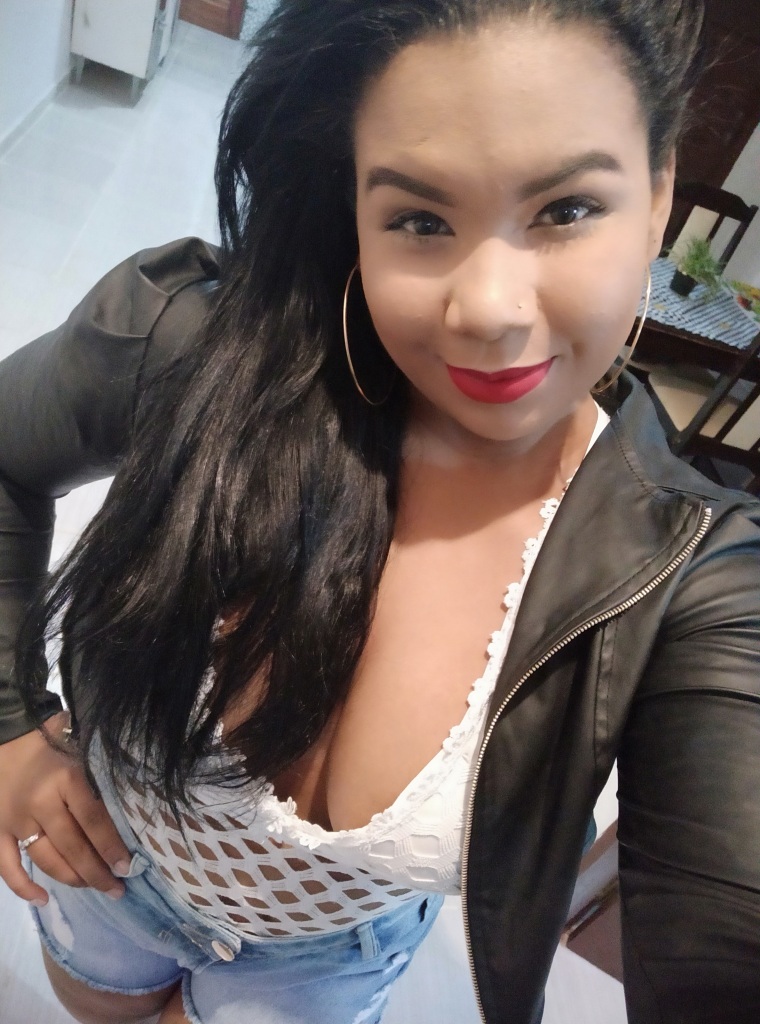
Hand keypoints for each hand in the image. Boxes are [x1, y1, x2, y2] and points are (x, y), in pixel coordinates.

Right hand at [0, 712, 130, 904]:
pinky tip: (43, 899)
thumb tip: (119, 828)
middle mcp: (40, 803)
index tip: (127, 867)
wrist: (9, 737)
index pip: (93, 822)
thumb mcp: (80, 760)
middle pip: (72, 846)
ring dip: (72, 879)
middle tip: (117, 889)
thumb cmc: (53, 746)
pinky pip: (7, 866)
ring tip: (94, 887)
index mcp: (65, 781)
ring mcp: (16, 820)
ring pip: (46, 859)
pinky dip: (23, 886)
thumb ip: (93, 792)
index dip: (111, 847)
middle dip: (97, 872)